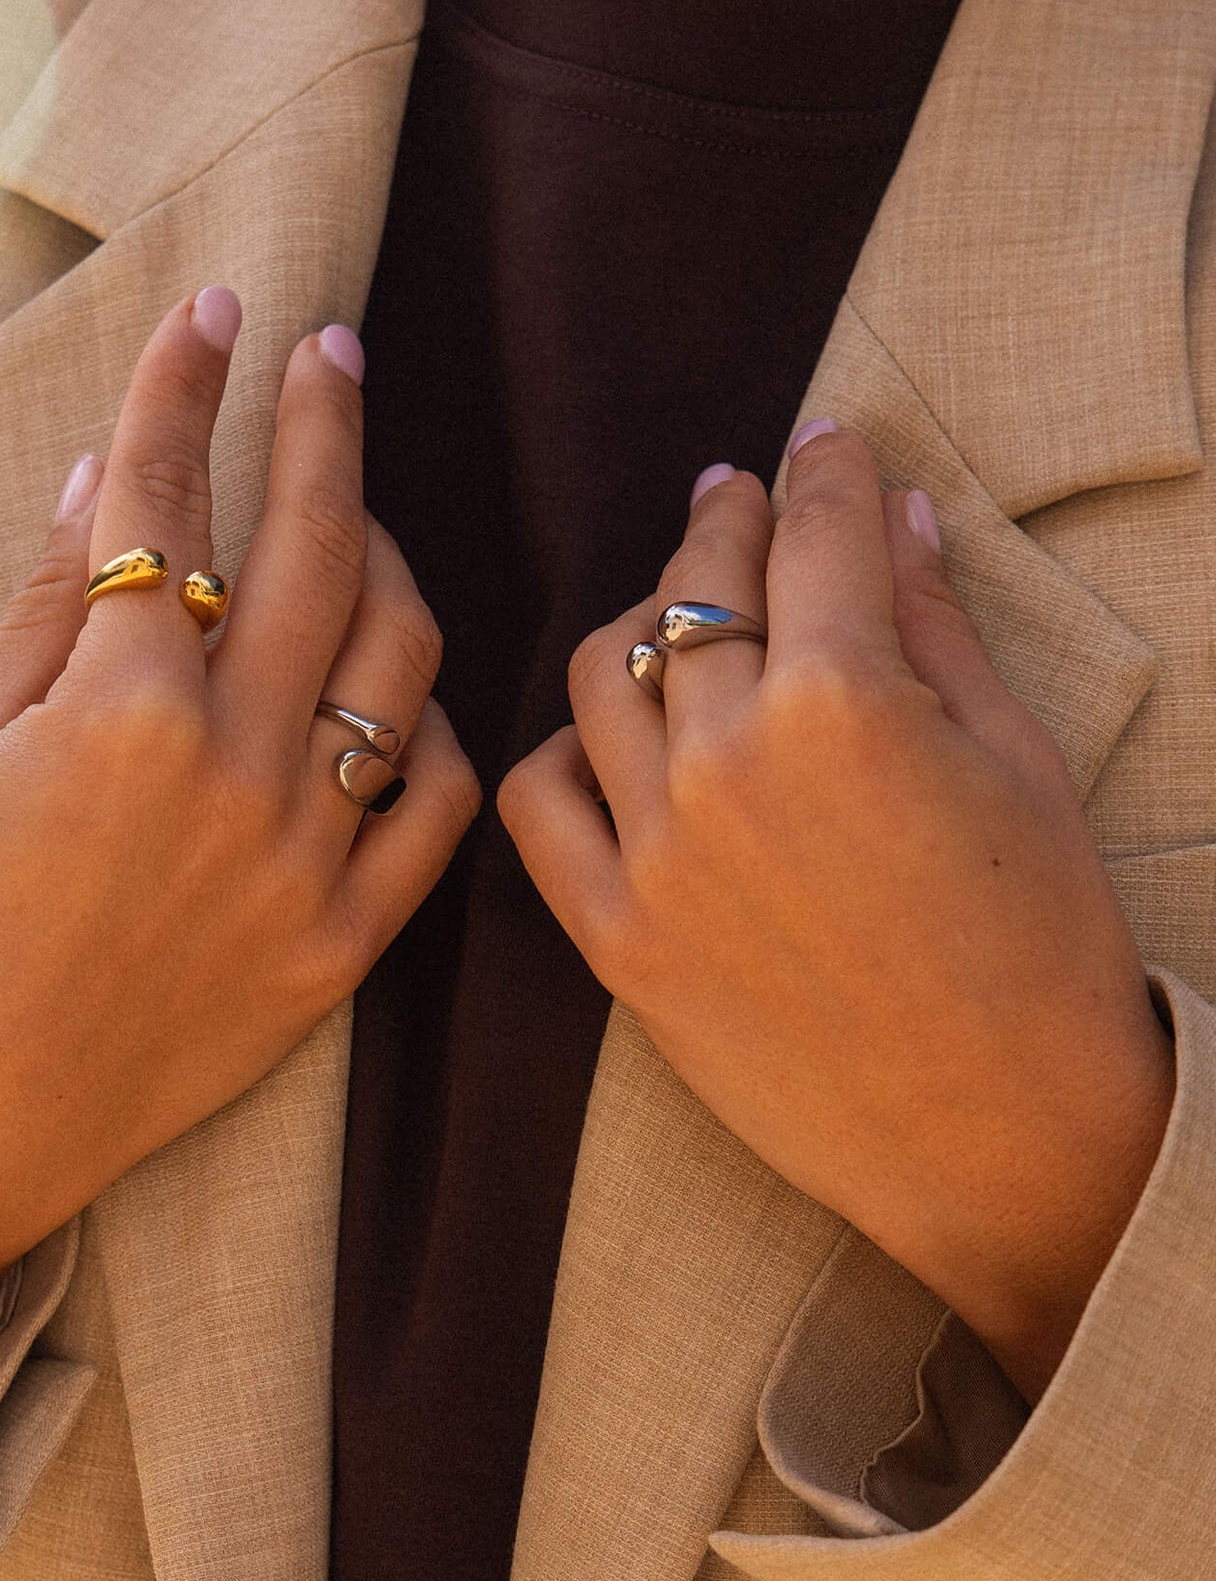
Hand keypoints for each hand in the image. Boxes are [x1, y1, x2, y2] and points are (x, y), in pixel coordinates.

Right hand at [0, 289, 477, 1481]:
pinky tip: (395, 689)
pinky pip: (436, 805)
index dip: (185, 386)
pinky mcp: (338, 949)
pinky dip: (430, 725)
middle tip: (327, 355)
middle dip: (325, 426)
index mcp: (121, 715)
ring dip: (386, 558)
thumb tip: (109, 476)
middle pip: (318, 550)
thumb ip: (52, 607)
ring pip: (402, 659)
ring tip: (352, 522)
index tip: (211, 309)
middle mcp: (233, 776)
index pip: (171, 501)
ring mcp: (302, 866)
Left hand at [499, 423, 1172, 1399]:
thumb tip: (895, 516)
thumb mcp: (1014, 760)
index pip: (815, 536)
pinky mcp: (617, 939)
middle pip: (693, 592)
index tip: (819, 447)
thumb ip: (933, 626)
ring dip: (639, 624)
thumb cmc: (1042, 947)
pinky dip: (564, 753)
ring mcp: (658, 854)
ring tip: (678, 620)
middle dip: (726, 524)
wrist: (1001, 1132)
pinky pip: (537, 803)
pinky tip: (610, 745)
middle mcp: (728, 764)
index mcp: (845, 702)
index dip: (822, 473)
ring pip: (600, 677)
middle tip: (739, 503)